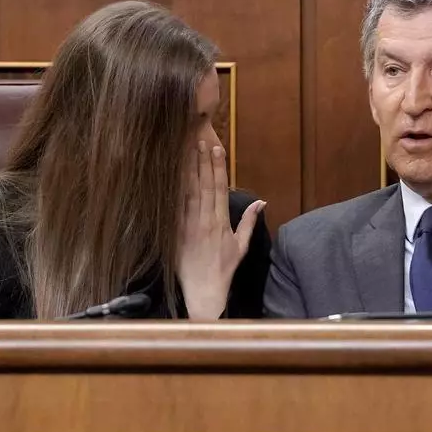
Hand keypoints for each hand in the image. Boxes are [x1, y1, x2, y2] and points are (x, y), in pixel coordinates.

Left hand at [176, 141, 264, 319]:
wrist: (203, 289)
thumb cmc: (224, 269)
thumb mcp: (241, 246)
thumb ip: (249, 222)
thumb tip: (261, 202)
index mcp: (221, 223)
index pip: (220, 189)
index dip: (218, 168)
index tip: (217, 150)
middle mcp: (204, 221)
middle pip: (203, 186)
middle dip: (202, 162)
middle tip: (199, 141)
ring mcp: (188, 226)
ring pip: (188, 193)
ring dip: (187, 171)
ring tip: (185, 151)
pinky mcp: (175, 233)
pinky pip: (174, 208)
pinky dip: (173, 191)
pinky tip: (171, 176)